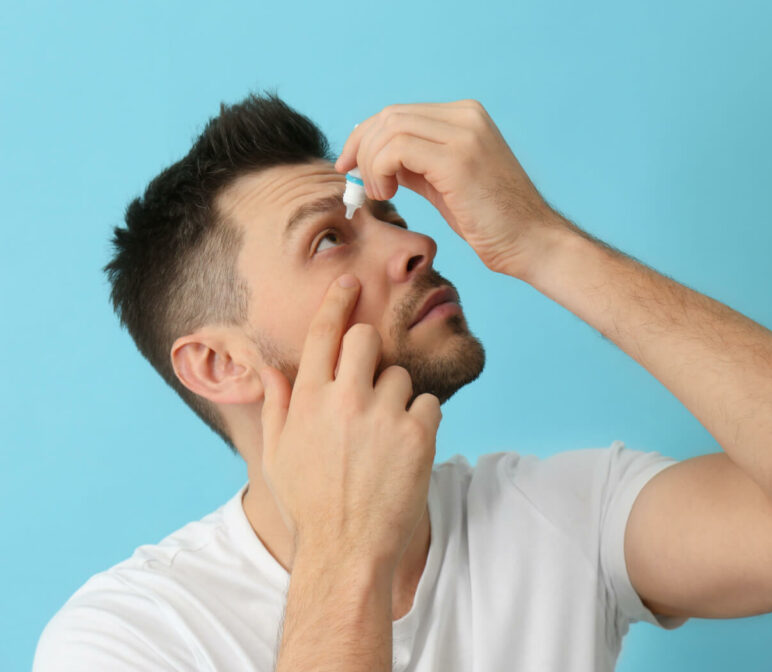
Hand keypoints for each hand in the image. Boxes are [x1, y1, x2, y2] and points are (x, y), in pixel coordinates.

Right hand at [258, 275, 441, 567]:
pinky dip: (421, 422)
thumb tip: (269, 367)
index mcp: (309, 399)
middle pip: (367, 338)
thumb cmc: (310, 504)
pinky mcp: (418, 433)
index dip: (337, 300)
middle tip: (370, 385)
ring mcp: (384, 414)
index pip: (323, 333)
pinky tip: (405, 450)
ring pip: (400, 376)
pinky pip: (428, 404)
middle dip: (370, 353)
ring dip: (396, 398)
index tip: (350, 282)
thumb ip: (278, 404)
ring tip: (383, 439)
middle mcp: (345, 398)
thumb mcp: (279, 455)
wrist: (348, 549)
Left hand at [334, 99, 568, 277]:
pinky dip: (380, 171)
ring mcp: (464, 134)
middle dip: (360, 148)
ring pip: (389, 130)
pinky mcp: (458, 159)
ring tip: (379, 194)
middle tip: (354, 182)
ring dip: (371, 164)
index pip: (398, 113)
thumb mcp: (445, 184)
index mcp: (465, 117)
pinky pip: (396, 150)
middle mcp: (466, 117)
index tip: (350, 166)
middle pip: (389, 116)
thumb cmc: (492, 222)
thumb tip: (373, 158)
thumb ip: (415, 164)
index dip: (365, 137)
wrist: (533, 243)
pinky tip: (388, 193)